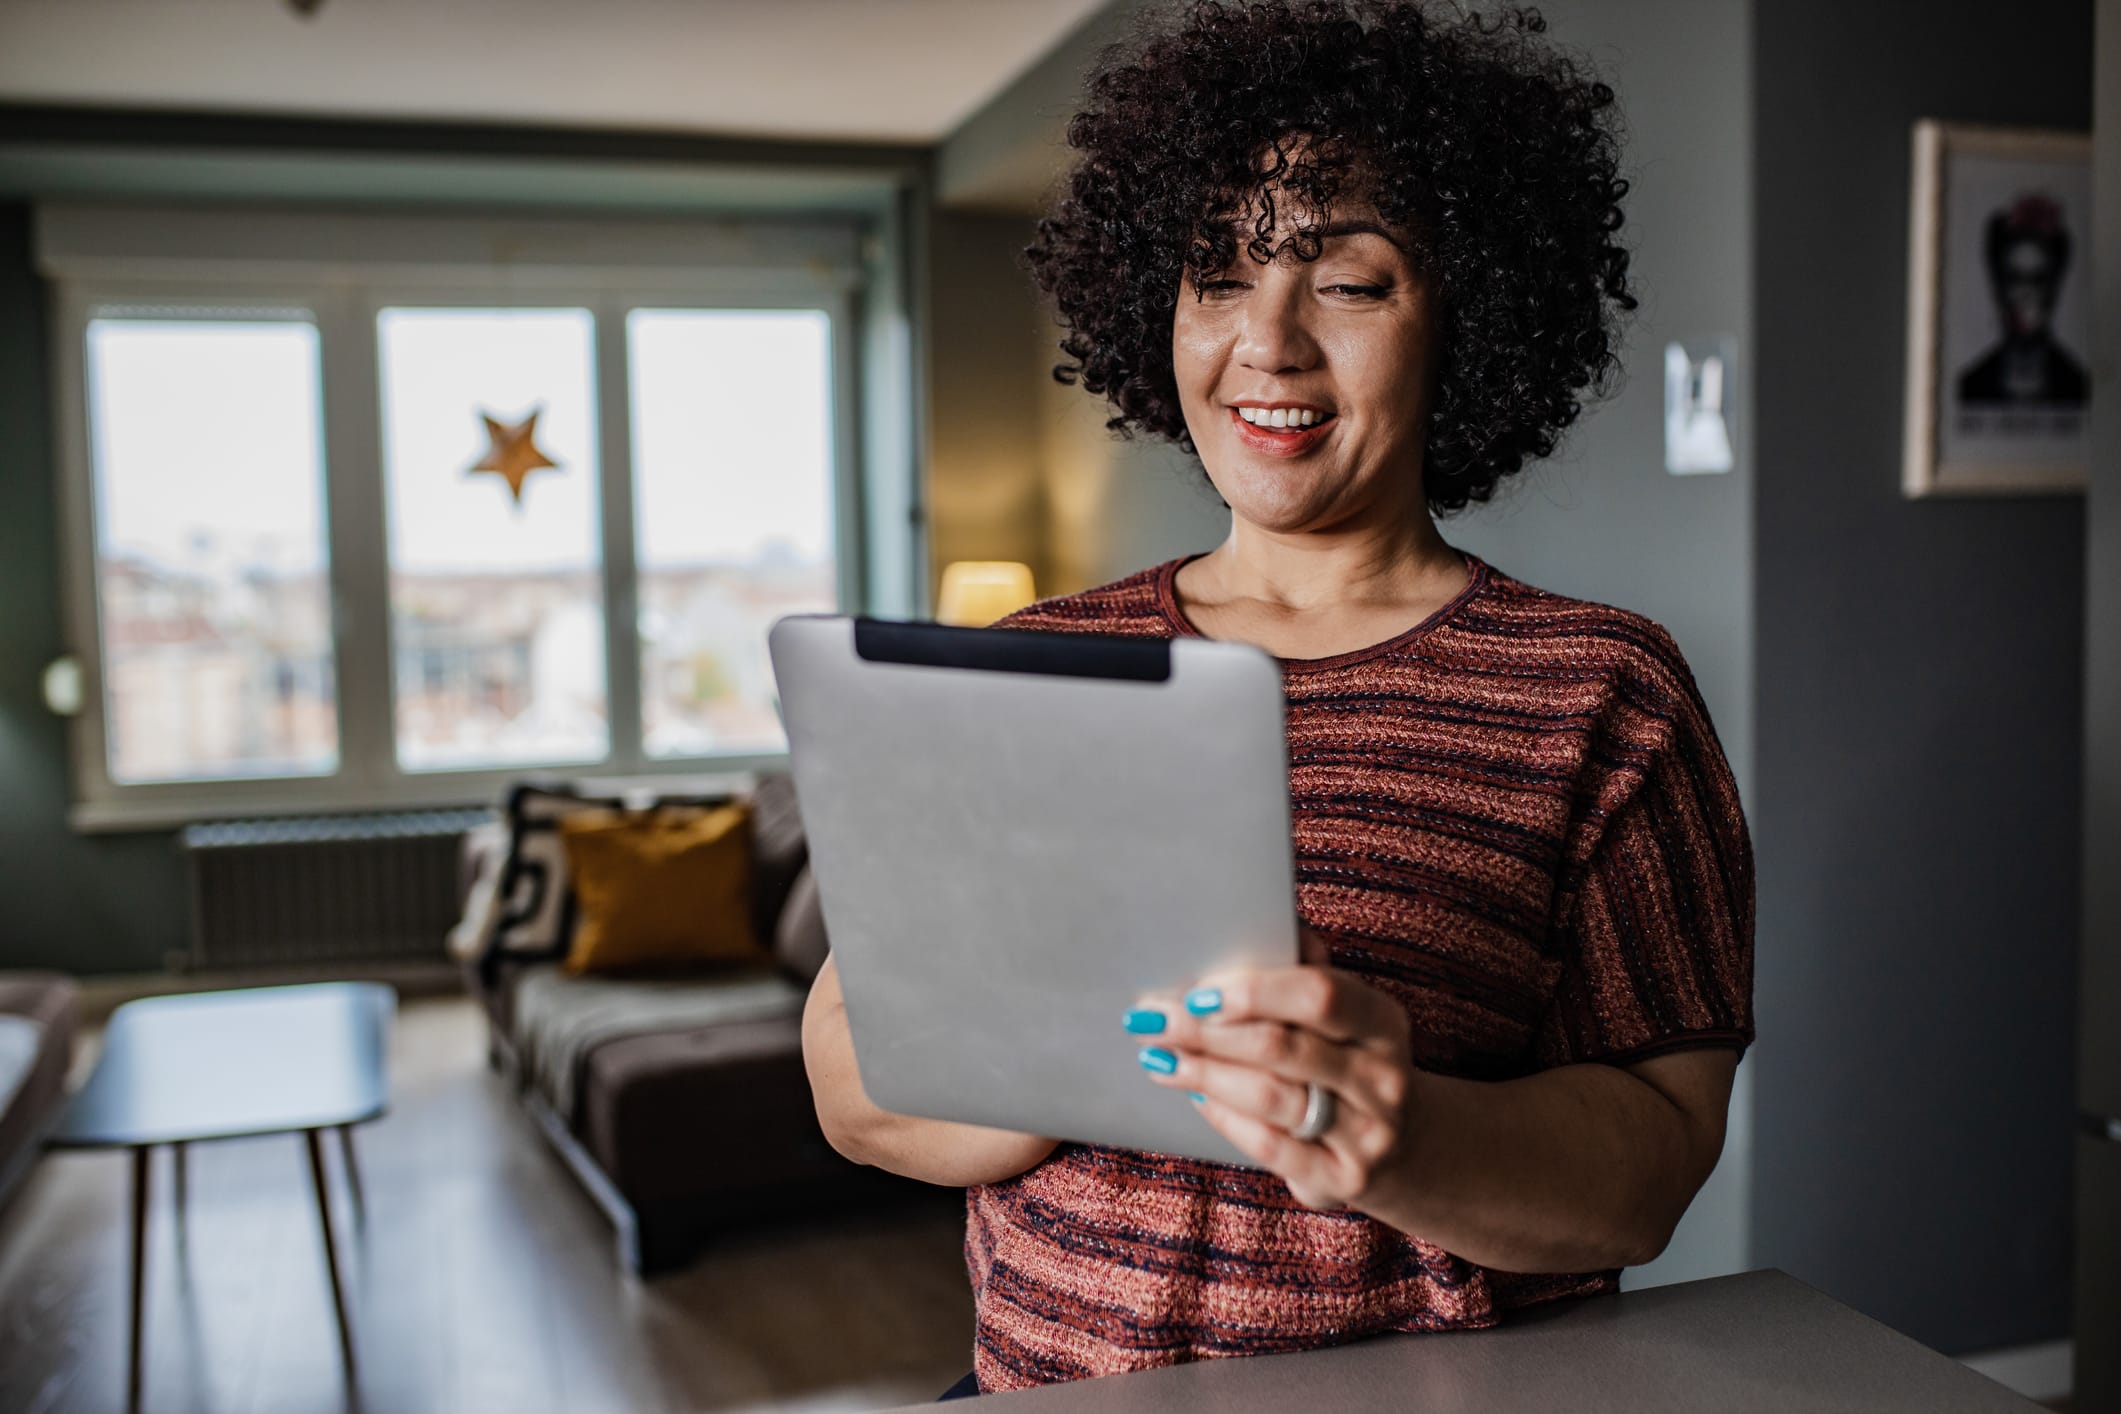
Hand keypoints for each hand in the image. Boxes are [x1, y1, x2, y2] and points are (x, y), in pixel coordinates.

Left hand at [1123, 928, 1420, 1211]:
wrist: (1405, 1146)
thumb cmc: (1349, 1058)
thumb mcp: (1345, 1013)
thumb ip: (1303, 969)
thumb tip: (1256, 920)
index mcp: (1382, 1022)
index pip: (1320, 996)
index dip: (1256, 991)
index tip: (1197, 990)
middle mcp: (1383, 1078)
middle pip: (1283, 1048)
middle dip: (1206, 1033)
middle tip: (1154, 1021)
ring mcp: (1367, 1136)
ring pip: (1269, 1098)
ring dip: (1203, 1075)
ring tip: (1159, 1058)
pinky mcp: (1340, 1181)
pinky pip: (1267, 1146)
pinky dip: (1223, 1117)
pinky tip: (1194, 1097)